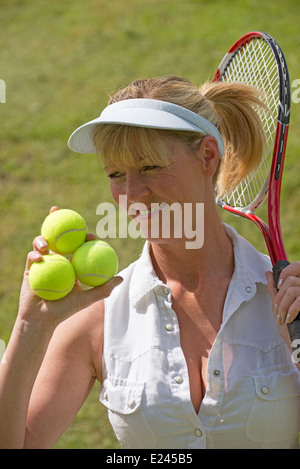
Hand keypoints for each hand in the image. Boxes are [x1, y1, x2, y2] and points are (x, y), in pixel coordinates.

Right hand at [18, 207, 122, 328]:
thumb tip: (121, 278)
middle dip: (60, 223)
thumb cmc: (66, 310)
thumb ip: (103, 289)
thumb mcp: (86, 299)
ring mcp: (44, 262)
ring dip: (43, 239)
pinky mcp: (30, 268)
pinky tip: (39, 257)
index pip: (79, 246)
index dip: (85, 237)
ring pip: (43, 244)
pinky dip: (34, 255)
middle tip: (63, 217)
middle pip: (60, 238)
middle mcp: (58, 260)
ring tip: (46, 245)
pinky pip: (32, 257)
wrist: (42, 320)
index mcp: (72, 264)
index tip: (90, 234)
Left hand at [265, 261, 299, 325]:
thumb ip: (275, 288)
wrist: (299, 341)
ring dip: (283, 305)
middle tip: (279, 311)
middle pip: (291, 280)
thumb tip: (268, 273)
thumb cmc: (291, 326)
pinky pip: (299, 300)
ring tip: (283, 317)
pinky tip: (290, 319)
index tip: (279, 286)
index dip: (286, 273)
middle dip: (280, 297)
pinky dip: (291, 310)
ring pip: (292, 290)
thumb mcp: (280, 304)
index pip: (297, 266)